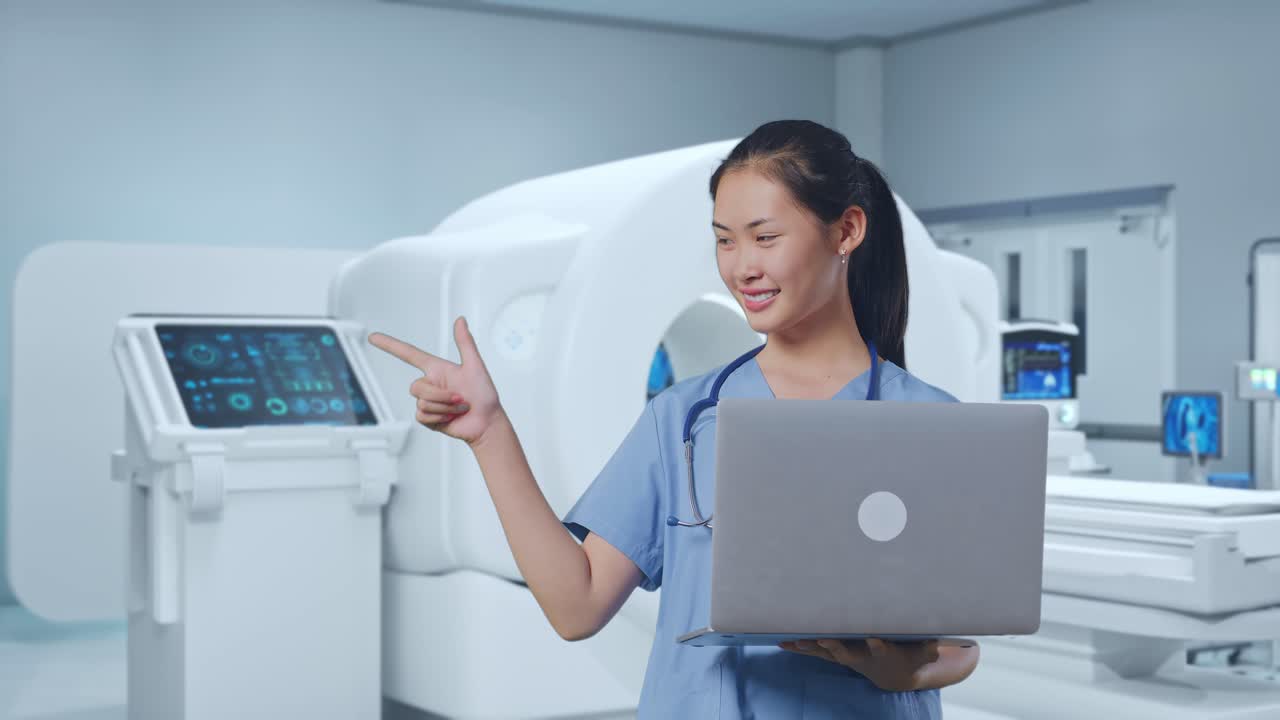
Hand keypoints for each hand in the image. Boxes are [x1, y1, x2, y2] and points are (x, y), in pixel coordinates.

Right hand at [368, 317, 503, 446]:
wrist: (486, 423)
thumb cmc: (484, 395)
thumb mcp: (475, 366)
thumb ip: (465, 343)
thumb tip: (460, 320)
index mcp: (437, 369)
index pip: (409, 354)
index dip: (390, 345)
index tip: (372, 337)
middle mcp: (430, 384)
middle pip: (416, 387)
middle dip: (441, 395)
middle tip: (461, 398)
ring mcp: (428, 402)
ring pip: (421, 403)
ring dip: (444, 407)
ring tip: (460, 408)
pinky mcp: (428, 418)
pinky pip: (422, 416)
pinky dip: (439, 418)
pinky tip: (452, 418)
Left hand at [780, 638, 940, 691]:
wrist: (894, 673)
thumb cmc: (911, 655)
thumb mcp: (925, 652)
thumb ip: (931, 646)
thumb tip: (944, 641)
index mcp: (883, 652)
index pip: (880, 648)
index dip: (877, 644)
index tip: (874, 638)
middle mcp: (862, 655)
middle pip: (846, 653)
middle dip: (835, 647)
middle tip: (823, 640)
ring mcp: (847, 655)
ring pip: (825, 652)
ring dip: (808, 646)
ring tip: (790, 640)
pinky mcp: (836, 654)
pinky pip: (816, 651)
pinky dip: (800, 646)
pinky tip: (782, 641)